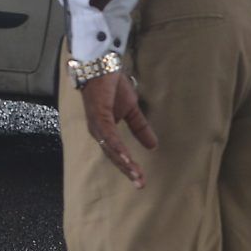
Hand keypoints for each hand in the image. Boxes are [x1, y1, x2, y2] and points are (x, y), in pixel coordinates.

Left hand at [79, 69, 159, 186]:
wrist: (102, 66)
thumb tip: (153, 146)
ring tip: (135, 174)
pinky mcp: (98, 115)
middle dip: (127, 171)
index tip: (141, 181)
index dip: (129, 168)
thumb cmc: (112, 87)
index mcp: (105, 132)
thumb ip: (140, 128)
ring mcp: (97, 124)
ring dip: (123, 162)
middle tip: (141, 184)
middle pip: (113, 156)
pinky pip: (108, 135)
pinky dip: (116, 147)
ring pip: (110, 149)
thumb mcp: (131, 110)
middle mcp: (98, 131)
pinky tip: (125, 157)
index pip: (117, 155)